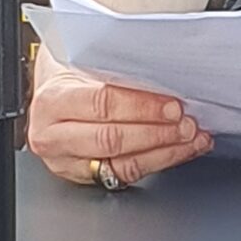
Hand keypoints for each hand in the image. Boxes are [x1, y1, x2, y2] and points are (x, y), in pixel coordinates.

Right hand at [27, 48, 212, 188]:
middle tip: (187, 123)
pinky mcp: (86, 178)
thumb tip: (163, 71)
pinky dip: (162, 161)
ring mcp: (68, 162)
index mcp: (53, 101)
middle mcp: (54, 136)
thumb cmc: (69, 76)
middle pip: (112, 139)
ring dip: (166, 151)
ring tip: (192, 138)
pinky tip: (182, 149)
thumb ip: (115, 70)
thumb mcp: (81, 63)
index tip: (172, 104)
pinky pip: (128, 173)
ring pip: (123, 163)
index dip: (141, 107)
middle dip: (157, 132)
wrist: (48, 97)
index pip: (101, 104)